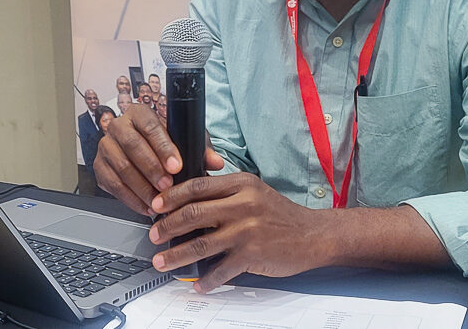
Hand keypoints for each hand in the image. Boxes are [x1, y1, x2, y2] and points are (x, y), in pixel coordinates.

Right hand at [94, 103, 223, 214]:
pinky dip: (130, 199)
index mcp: (139, 113)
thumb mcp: (184, 140)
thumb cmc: (164, 144)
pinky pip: (112, 185)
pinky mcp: (100, 167)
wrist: (141, 151)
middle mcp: (118, 126)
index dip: (164, 147)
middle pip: (132, 145)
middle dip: (151, 168)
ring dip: (141, 187)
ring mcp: (106, 146)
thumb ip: (200, 149)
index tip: (177, 166)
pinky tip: (146, 206)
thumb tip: (215, 162)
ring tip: (158, 201)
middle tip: (167, 186)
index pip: (150, 126)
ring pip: (121, 166)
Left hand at [147, 173, 328, 291]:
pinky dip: (206, 279)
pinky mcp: (253, 254)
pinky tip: (197, 283)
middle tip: (154, 235)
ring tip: (162, 261)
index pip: (197, 186)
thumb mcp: (254, 192)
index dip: (172, 196)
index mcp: (241, 184)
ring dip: (176, 255)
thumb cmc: (280, 214)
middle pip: (193, 213)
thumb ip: (226, 193)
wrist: (314, 235)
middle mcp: (243, 204)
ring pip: (201, 243)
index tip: (156, 205)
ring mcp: (247, 230)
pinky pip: (221, 270)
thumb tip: (188, 201)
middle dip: (167, 226)